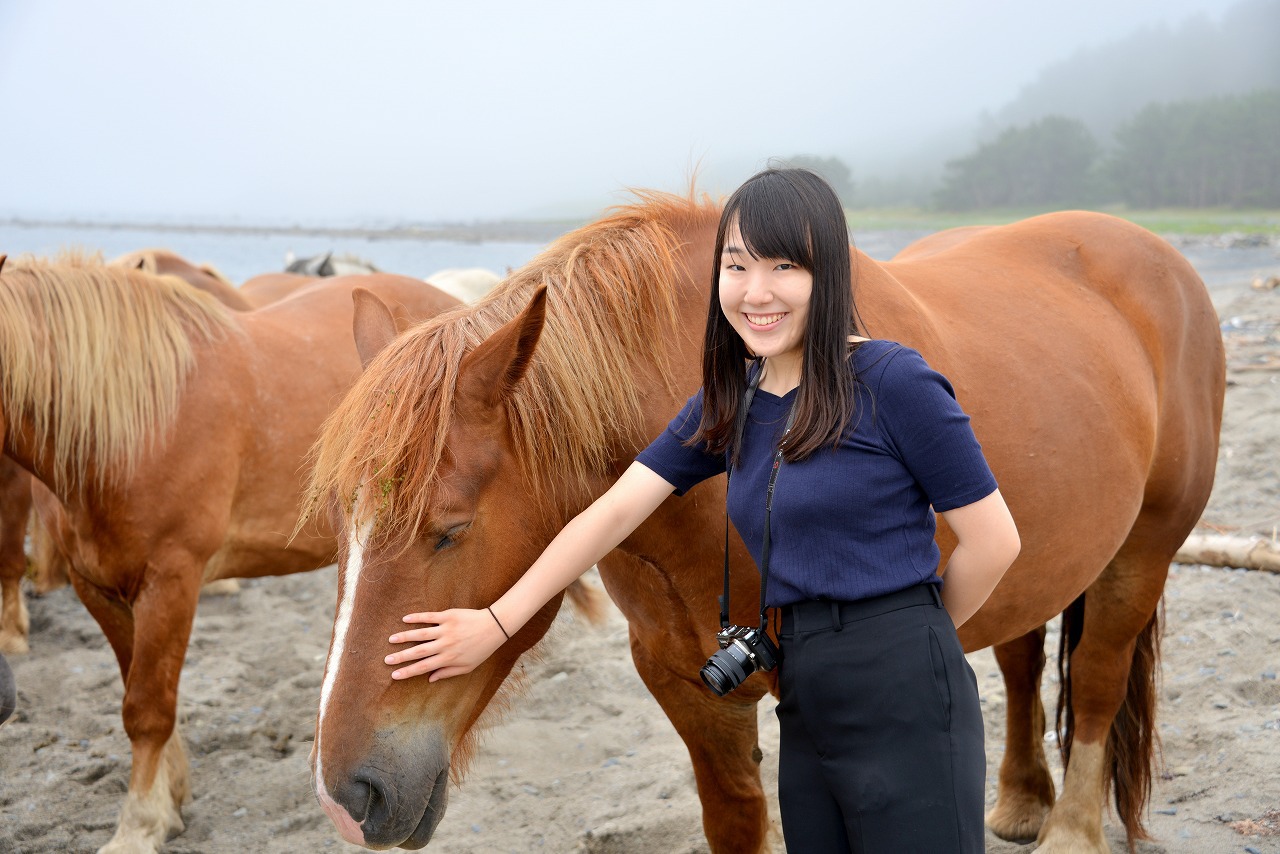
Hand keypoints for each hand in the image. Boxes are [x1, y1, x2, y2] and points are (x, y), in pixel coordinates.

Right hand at [385, 608, 507, 681]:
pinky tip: (405, 619)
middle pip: (419, 652)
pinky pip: (429, 617)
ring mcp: (446, 629)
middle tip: (386, 660)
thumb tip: (429, 679)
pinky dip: (417, 618)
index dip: (408, 672)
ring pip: (421, 634)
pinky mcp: (448, 616)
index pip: (424, 667)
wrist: (494, 627)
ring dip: (404, 637)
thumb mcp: (467, 666)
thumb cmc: (481, 649)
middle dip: (401, 657)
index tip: (394, 675)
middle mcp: (445, 645)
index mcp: (448, 658)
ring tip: (391, 639)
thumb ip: (447, 673)